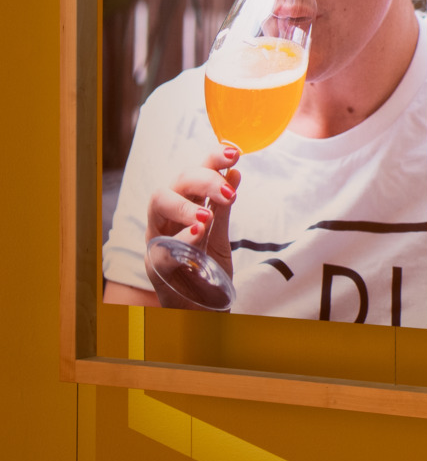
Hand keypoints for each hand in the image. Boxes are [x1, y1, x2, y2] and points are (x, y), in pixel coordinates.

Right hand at [144, 141, 241, 299]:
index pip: (194, 173)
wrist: (201, 309)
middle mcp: (167, 217)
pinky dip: (181, 238)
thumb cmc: (205, 271)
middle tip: (228, 191)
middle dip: (203, 179)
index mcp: (184, 207)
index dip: (211, 159)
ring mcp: (158, 238)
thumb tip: (236, 171)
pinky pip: (163, 246)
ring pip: (158, 203)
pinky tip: (199, 233)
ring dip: (185, 205)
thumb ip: (223, 208)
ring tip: (208, 214)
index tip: (234, 151)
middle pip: (176, 182)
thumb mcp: (219, 236)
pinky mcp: (157, 264)